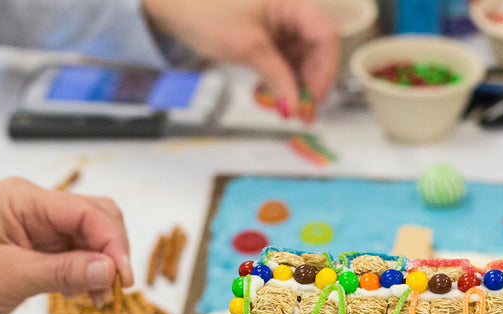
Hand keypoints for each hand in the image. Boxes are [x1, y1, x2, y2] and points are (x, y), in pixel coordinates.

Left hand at [0, 177, 132, 313]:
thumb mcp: (9, 278)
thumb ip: (63, 271)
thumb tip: (108, 269)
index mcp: (21, 200)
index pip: (86, 212)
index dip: (112, 243)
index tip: (123, 277)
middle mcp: (34, 208)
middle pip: (96, 219)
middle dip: (112, 252)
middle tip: (116, 289)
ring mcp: (39, 228)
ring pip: (92, 240)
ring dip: (103, 268)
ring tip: (98, 299)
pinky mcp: (41, 250)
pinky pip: (80, 257)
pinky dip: (90, 275)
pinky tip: (84, 295)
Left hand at [143, 0, 339, 119]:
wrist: (176, 8)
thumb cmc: (207, 12)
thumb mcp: (248, 47)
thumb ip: (276, 77)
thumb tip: (294, 107)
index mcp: (292, 2)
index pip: (325, 36)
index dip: (325, 69)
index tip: (313, 98)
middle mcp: (292, 13)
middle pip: (318, 50)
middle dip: (312, 82)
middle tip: (303, 113)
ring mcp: (282, 26)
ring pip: (304, 60)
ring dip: (298, 86)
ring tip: (289, 109)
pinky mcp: (271, 38)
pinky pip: (288, 62)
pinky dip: (284, 81)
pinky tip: (276, 96)